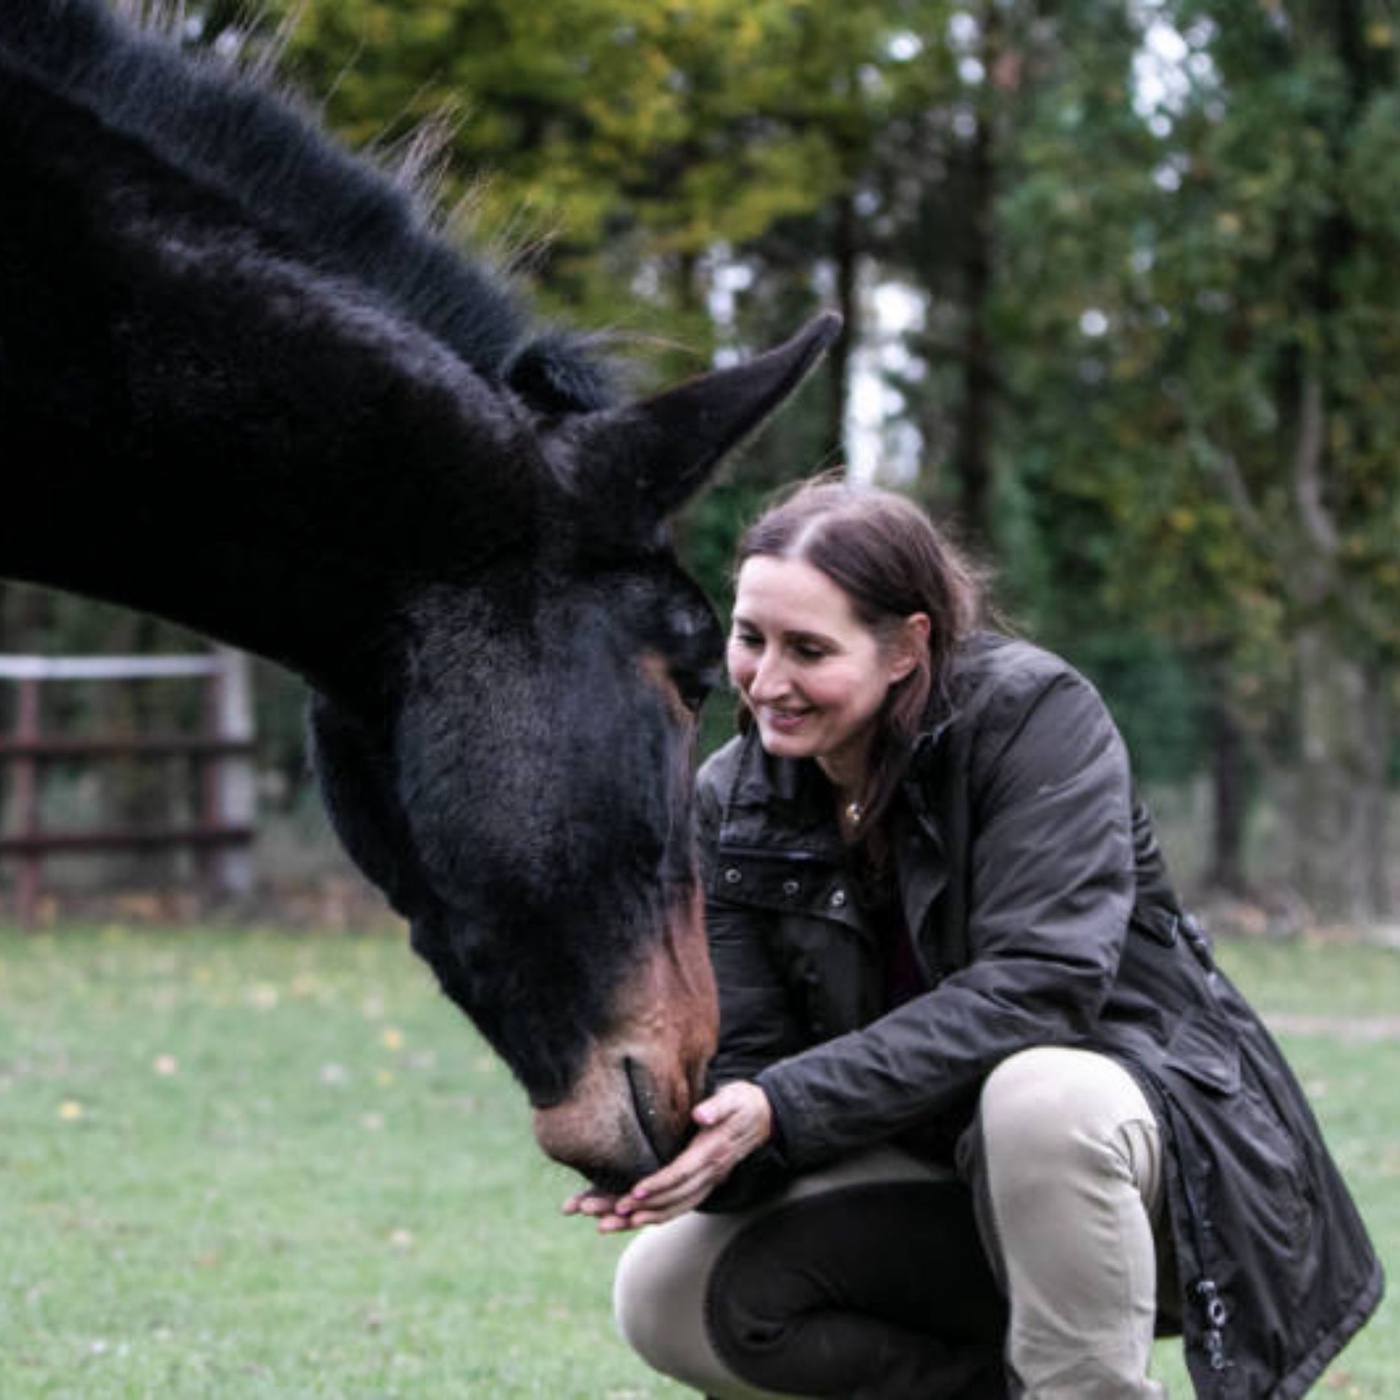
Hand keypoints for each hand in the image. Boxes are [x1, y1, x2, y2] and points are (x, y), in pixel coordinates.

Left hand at [561, 1080, 771, 1232]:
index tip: (633, 1193)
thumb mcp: (733, 1098)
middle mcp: (709, 1174)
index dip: (658, 1185)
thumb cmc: (742, 1103)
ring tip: (606, 1224)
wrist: (763, 1117)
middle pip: (671, 1199)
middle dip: (638, 1209)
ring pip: (672, 1209)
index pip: (681, 1174)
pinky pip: (677, 1207)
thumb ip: (717, 1106)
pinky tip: (629, 1221)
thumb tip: (701, 1115)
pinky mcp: (702, 1184)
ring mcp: (707, 1183)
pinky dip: (654, 1216)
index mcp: (711, 1153)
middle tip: (605, 1216)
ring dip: (639, 1219)